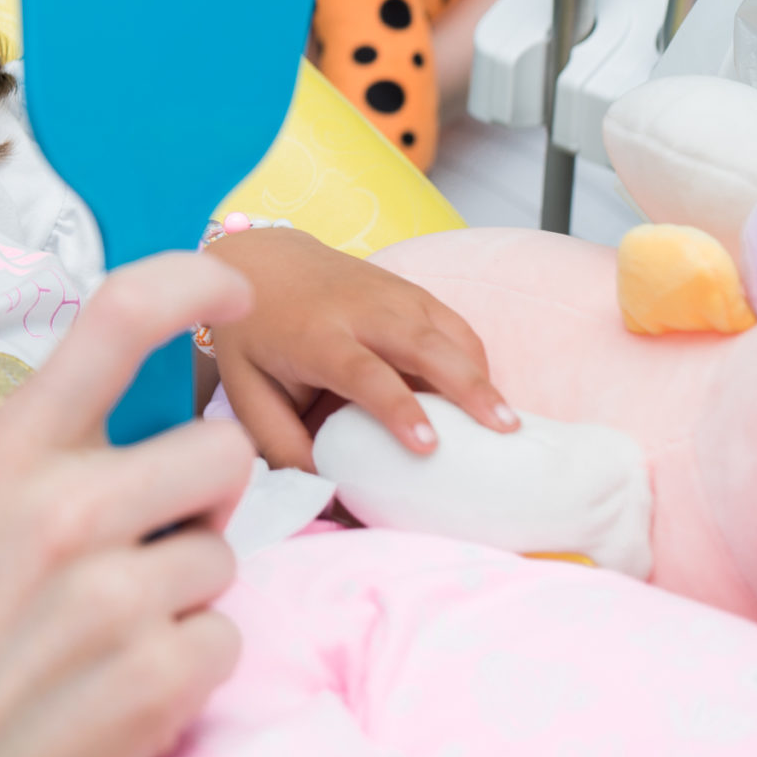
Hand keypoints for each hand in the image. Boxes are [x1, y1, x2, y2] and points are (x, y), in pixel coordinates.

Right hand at [0, 253, 257, 756]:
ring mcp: (115, 595)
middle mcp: (65, 509)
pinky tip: (116, 682)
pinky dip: (183, 663)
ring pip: (223, 552)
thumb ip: (32, 460)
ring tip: (104, 629)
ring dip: (182, 589)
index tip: (230, 288)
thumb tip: (120, 416)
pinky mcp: (157, 676)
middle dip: (198, 496)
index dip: (192, 283)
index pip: (117, 320)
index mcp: (5, 456)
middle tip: (143, 539)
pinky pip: (223, 637)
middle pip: (217, 451)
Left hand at [203, 225, 515, 468]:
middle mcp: (359, 310)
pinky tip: (486, 397)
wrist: (264, 259)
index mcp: (314, 336)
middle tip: (504, 430)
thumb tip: (326, 497)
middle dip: (466, 385)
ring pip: (449, 332)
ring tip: (510, 423)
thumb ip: (282, 444)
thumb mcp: (247, 390)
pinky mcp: (413, 293)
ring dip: (481, 375)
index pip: (364, 371)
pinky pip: (454, 326)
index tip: (428, 444)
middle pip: (422, 343)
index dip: (397, 406)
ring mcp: (391, 295)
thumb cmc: (255, 333)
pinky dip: (475, 360)